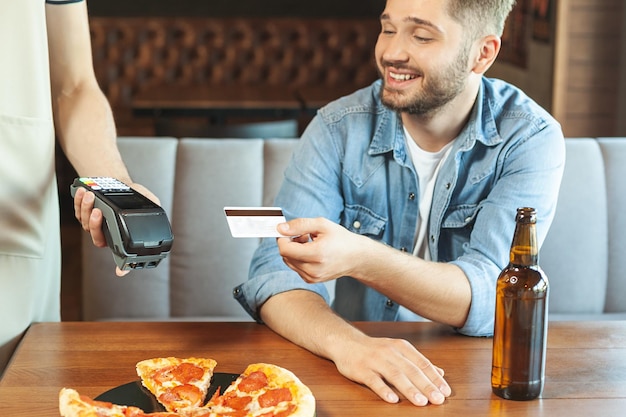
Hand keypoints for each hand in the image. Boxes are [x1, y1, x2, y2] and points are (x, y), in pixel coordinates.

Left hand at [73, 182, 159, 276]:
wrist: (121, 181)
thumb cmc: (134, 194)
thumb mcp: (149, 201)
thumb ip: (154, 211)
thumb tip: (160, 219)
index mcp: (122, 234)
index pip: (122, 254)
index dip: (123, 266)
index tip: (121, 271)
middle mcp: (107, 233)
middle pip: (97, 236)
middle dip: (95, 223)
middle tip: (98, 211)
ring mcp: (93, 224)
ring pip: (85, 223)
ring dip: (86, 209)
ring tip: (91, 196)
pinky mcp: (83, 213)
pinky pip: (78, 212)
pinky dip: (79, 202)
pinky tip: (83, 192)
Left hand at [276, 217, 364, 282]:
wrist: (357, 257)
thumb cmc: (341, 239)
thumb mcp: (322, 225)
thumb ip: (299, 225)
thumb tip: (280, 228)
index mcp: (316, 255)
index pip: (285, 249)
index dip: (282, 238)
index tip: (288, 230)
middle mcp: (313, 269)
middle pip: (285, 256)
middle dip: (289, 243)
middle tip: (303, 235)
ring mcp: (312, 277)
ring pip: (289, 262)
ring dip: (294, 251)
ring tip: (308, 243)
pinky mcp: (311, 280)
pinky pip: (296, 267)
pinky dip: (299, 258)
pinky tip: (311, 252)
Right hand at [332, 333, 450, 405]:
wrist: (346, 342)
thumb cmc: (375, 350)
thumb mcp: (398, 351)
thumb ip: (418, 362)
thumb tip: (440, 373)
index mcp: (401, 347)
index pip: (422, 363)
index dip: (434, 378)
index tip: (446, 391)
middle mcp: (390, 352)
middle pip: (411, 370)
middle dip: (426, 386)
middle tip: (438, 399)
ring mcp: (375, 360)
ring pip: (395, 375)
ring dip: (409, 389)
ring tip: (421, 402)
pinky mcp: (361, 369)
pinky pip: (374, 380)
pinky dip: (384, 390)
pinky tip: (393, 399)